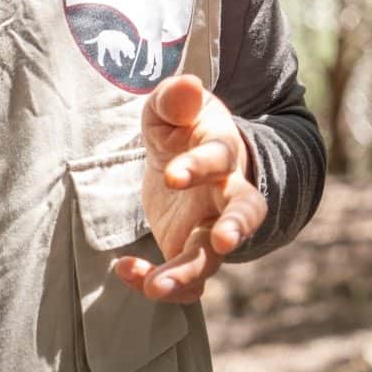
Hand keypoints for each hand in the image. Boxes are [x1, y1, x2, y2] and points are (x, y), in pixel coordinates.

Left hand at [113, 74, 266, 304]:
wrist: (185, 158)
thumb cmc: (181, 127)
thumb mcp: (171, 107)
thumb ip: (175, 98)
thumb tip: (186, 85)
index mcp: (223, 151)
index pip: (219, 158)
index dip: (199, 166)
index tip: (172, 174)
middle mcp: (226, 193)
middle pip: (246, 213)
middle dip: (237, 228)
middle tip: (223, 241)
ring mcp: (210, 227)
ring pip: (212, 257)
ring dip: (188, 273)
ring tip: (156, 286)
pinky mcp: (189, 250)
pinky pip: (184, 279)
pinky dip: (156, 280)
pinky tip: (126, 270)